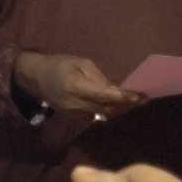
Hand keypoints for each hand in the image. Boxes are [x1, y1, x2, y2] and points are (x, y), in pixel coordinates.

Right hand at [15, 51, 146, 118]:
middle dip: (126, 105)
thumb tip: (116, 89)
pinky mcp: (76, 119)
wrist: (37, 78)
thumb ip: (98, 77)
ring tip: (136, 101)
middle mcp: (75, 104)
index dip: (122, 97)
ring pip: (104, 115)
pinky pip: (97, 117)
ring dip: (120, 109)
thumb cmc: (60, 64)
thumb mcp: (80, 62)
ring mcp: (75, 114)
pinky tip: (119, 105)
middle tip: (144, 98)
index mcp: (75, 86)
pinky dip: (110, 111)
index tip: (139, 95)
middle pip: (107, 108)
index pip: (103, 95)